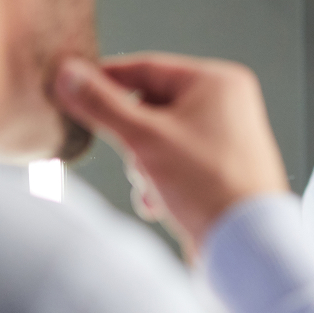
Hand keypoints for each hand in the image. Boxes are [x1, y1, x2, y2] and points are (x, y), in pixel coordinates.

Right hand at [54, 53, 288, 258]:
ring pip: (159, 139)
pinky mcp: (220, 169)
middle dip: (133, 139)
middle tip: (134, 158)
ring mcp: (225, 138)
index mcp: (217, 82)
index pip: (147, 68)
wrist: (245, 244)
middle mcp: (226, 105)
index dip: (106, 80)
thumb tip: (68, 74)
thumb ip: (102, 104)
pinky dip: (160, 182)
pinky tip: (160, 203)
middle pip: (151, 108)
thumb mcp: (144, 138)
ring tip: (154, 186)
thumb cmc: (209, 185)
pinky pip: (176, 163)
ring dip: (144, 166)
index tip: (73, 89)